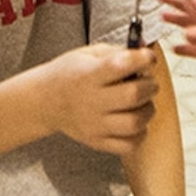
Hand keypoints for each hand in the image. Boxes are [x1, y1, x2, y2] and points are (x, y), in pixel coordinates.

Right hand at [25, 44, 157, 153]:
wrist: (45, 101)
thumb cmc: (70, 74)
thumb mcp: (88, 54)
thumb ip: (118, 51)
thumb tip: (146, 50)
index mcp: (89, 75)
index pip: (122, 65)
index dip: (142, 59)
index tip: (148, 57)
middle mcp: (91, 101)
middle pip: (133, 95)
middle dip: (150, 85)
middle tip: (148, 82)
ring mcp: (94, 125)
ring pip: (135, 123)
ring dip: (147, 110)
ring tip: (142, 103)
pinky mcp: (97, 142)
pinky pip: (129, 145)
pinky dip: (139, 133)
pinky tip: (134, 121)